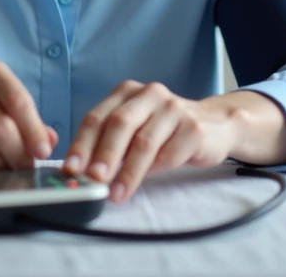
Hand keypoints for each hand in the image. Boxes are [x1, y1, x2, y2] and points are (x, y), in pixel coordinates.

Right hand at [0, 60, 56, 169]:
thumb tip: (49, 140)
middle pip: (1, 126)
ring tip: (5, 168)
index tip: (42, 152)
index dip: (33, 130)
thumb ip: (31, 123)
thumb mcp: (6, 109)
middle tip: (26, 168)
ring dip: (0, 164)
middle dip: (18, 153)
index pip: (18, 100)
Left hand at [62, 80, 239, 202]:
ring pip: (144, 142)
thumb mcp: (134, 128)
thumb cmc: (164, 131)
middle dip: (103, 155)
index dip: (81, 144)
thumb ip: (110, 143)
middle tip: (93, 179)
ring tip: (117, 193)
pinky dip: (154, 171)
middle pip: (120, 124)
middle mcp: (150, 94)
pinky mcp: (194, 128)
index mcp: (127, 92)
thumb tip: (82, 172)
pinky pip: (169, 154)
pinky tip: (147, 181)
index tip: (71, 169)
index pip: (97, 117)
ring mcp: (174, 108)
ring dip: (128, 172)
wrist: (214, 125)